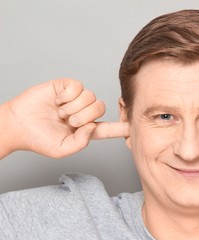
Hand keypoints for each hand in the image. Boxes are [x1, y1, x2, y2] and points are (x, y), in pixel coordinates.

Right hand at [1, 79, 128, 157]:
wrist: (17, 125)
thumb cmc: (38, 139)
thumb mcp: (61, 149)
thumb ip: (81, 142)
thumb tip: (92, 126)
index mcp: (85, 130)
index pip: (108, 128)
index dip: (122, 127)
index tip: (135, 126)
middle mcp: (84, 113)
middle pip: (100, 108)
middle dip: (84, 116)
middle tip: (68, 121)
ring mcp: (75, 99)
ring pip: (90, 97)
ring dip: (73, 107)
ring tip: (59, 112)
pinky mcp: (66, 87)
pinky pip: (78, 86)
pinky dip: (67, 95)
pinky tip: (57, 100)